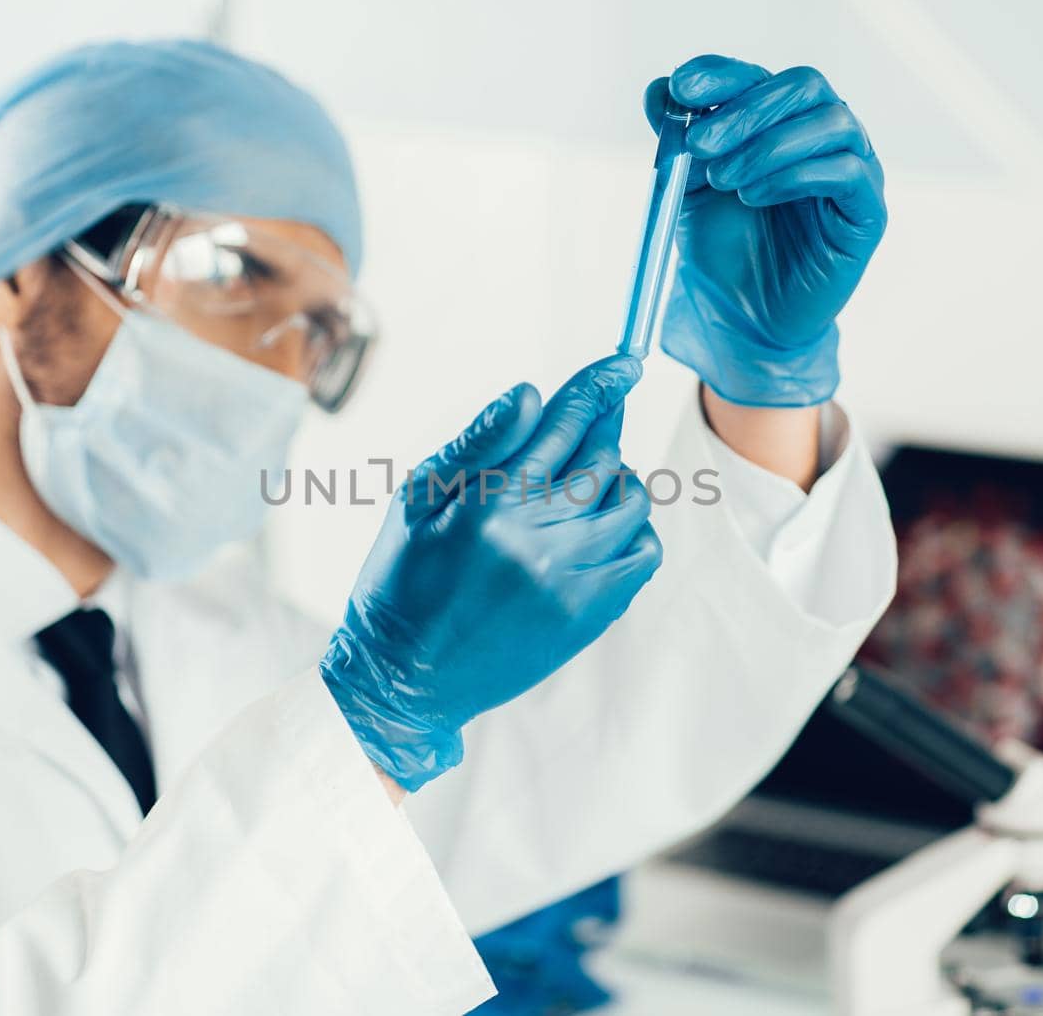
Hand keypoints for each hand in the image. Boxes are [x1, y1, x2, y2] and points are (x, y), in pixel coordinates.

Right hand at [321, 356, 663, 790]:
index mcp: (489, 503)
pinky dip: (633, 531)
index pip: (563, 424)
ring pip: (630, 503)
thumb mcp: (417, 502)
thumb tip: (532, 393)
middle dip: (606, 425)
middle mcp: (537, 539)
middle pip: (603, 456)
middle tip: (603, 411)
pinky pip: (642, 555)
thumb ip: (479, 444)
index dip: (599, 386)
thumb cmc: (400, 582)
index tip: (626, 361)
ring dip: (617, 479)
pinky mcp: (588, 616)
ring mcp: (570, 580)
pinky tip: (600, 529)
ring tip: (587, 482)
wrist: (404, 681)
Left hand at [646, 56, 886, 406]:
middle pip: (803, 85)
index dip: (722, 74)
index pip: (759, 77)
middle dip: (746, 108)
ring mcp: (852, 168)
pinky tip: (753, 197)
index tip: (682, 87)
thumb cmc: (723, 248)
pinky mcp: (867, 210)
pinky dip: (794, 175)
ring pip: (830, 121)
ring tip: (724, 179)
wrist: (744, 316)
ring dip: (768, 144)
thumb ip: (677, 140)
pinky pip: (845, 171)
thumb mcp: (687, 189)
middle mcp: (822, 135)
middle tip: (700, 143)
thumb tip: (661, 88)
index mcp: (780, 121)